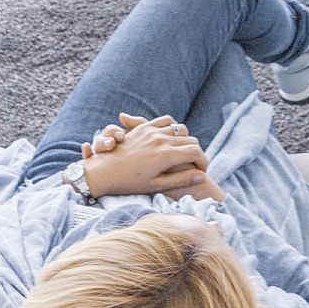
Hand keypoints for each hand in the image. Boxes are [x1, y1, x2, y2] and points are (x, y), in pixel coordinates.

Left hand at [82, 113, 212, 198]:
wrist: (104, 172)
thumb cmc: (130, 184)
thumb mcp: (157, 186)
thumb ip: (181, 180)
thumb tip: (200, 176)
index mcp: (165, 155)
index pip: (195, 152)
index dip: (203, 162)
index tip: (203, 171)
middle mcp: (160, 139)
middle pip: (190, 139)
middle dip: (196, 152)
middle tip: (195, 165)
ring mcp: (152, 131)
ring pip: (180, 129)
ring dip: (186, 140)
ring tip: (183, 153)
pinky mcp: (144, 127)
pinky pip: (166, 121)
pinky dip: (173, 128)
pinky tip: (171, 139)